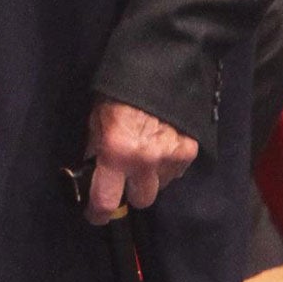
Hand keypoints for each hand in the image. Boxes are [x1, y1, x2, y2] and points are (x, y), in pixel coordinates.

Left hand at [84, 99, 197, 223]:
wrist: (159, 66)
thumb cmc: (119, 90)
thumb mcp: (97, 118)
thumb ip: (96, 148)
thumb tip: (92, 170)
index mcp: (116, 153)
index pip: (106, 201)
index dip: (98, 213)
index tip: (96, 215)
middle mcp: (145, 162)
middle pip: (140, 200)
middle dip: (131, 191)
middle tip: (124, 176)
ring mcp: (170, 158)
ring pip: (160, 187)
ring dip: (151, 177)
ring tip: (145, 154)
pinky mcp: (189, 152)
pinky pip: (176, 171)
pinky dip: (167, 164)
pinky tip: (161, 145)